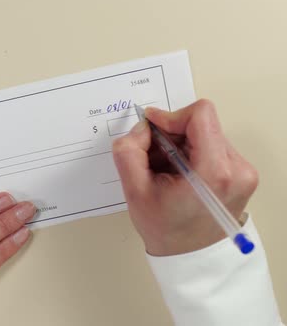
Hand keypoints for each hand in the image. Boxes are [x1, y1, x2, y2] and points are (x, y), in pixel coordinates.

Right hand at [112, 100, 257, 255]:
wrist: (192, 258)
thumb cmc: (167, 230)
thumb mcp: (134, 191)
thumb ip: (129, 151)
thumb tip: (141, 128)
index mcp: (214, 172)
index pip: (200, 115)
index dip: (170, 117)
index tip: (153, 130)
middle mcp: (237, 168)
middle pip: (201, 124)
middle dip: (171, 136)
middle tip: (154, 159)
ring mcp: (243, 171)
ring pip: (205, 134)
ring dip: (180, 145)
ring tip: (166, 171)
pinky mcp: (242, 173)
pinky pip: (212, 146)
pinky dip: (191, 154)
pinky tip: (179, 175)